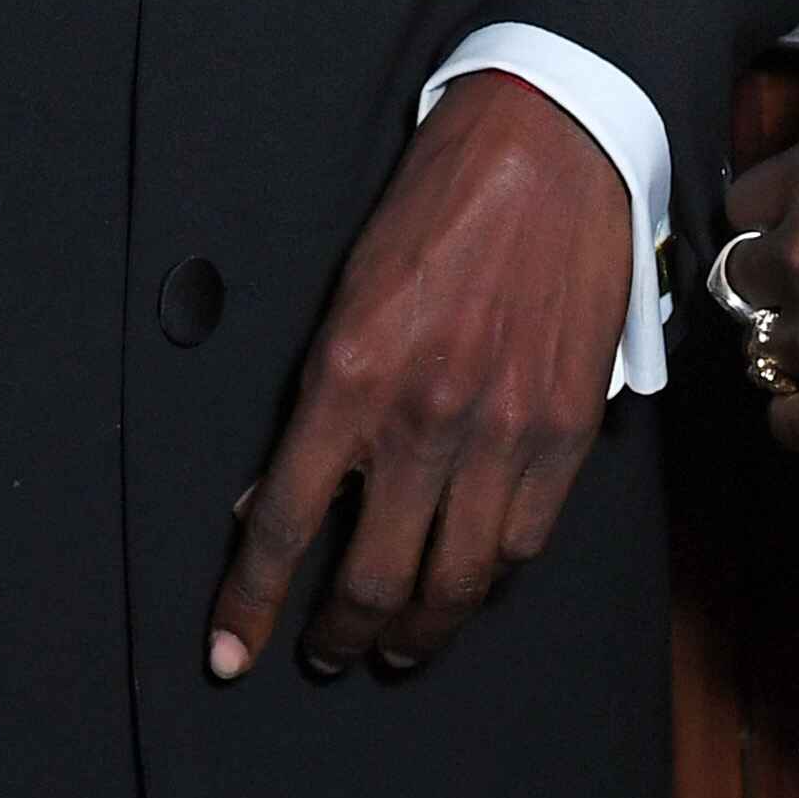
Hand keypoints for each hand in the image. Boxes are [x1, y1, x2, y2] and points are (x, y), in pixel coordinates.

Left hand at [208, 67, 630, 681]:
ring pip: (457, 580)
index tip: (231, 651)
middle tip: (328, 649)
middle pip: (372, 577)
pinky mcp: (567, 428)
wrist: (551, 145)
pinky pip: (525, 540)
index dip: (250, 601)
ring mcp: (504, 429)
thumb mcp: (350, 295)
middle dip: (339, 634)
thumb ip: (318, 400)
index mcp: (350, 376)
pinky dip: (492, 577)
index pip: (281, 523)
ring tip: (400, 643)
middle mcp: (424, 416)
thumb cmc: (438, 206)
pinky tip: (474, 580)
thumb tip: (273, 491)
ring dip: (420, 629)